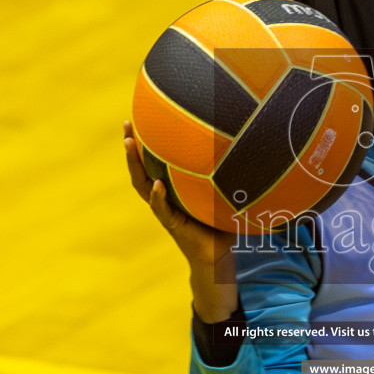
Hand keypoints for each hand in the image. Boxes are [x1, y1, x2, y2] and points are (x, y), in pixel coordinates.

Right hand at [123, 121, 237, 320]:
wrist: (218, 254)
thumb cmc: (221, 222)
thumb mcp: (221, 193)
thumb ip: (226, 174)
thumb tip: (247, 145)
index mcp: (171, 189)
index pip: (152, 162)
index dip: (144, 143)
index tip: (138, 119)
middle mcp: (163, 197)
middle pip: (140, 169)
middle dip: (131, 148)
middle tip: (126, 126)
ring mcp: (165, 210)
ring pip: (143, 185)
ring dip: (135, 165)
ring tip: (129, 145)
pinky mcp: (172, 224)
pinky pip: (162, 209)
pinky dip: (158, 197)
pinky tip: (157, 185)